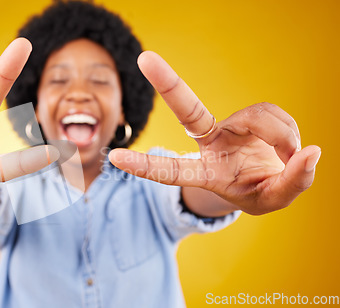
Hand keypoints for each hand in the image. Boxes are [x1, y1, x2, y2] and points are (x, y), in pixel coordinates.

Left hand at [109, 51, 320, 214]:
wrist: (270, 178)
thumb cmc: (260, 192)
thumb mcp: (272, 200)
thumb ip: (293, 182)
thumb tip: (309, 152)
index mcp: (206, 172)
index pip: (171, 170)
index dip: (145, 165)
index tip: (114, 156)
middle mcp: (210, 144)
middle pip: (188, 111)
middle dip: (168, 84)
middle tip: (145, 58)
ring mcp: (228, 126)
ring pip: (256, 116)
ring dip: (281, 136)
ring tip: (288, 157)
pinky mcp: (247, 116)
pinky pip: (271, 112)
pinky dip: (287, 130)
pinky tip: (285, 145)